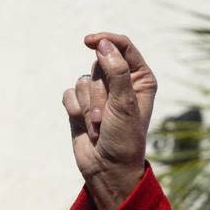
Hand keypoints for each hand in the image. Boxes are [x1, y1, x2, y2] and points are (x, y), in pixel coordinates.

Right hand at [62, 32, 157, 209]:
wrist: (107, 168)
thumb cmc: (124, 138)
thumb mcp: (124, 103)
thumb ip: (116, 71)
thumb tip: (103, 44)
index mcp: (140, 78)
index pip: (123, 47)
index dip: (106, 41)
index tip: (89, 41)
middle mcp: (121, 82)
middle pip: (99, 63)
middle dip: (99, 91)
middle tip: (106, 116)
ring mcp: (100, 93)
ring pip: (83, 80)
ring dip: (88, 107)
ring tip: (99, 126)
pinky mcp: (82, 104)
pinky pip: (70, 94)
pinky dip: (76, 111)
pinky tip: (86, 127)